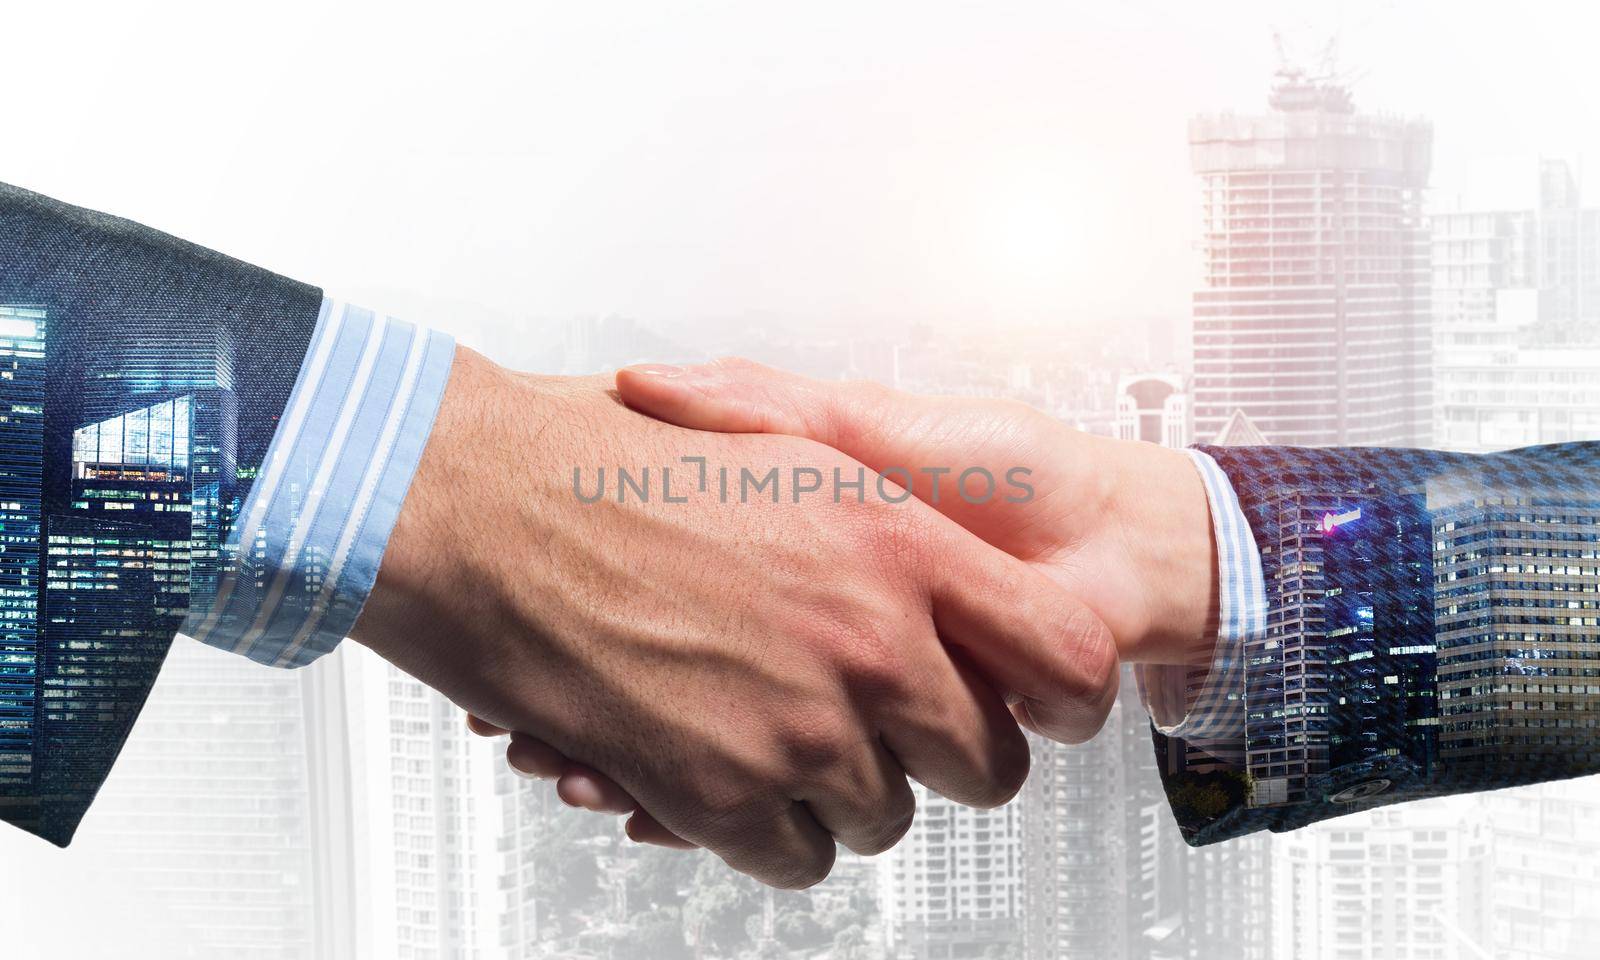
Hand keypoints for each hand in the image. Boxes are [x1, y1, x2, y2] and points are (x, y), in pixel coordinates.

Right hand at [354, 348, 1117, 886]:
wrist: (479, 497)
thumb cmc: (616, 458)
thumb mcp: (785, 442)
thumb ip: (888, 513)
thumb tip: (958, 577)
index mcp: (900, 540)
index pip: (1061, 654)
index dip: (1060, 692)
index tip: (1034, 699)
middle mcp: (869, 637)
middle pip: (986, 764)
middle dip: (945, 757)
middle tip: (899, 730)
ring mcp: (800, 724)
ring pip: (886, 817)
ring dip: (844, 789)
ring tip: (783, 732)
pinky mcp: (722, 792)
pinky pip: (799, 857)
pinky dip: (770, 829)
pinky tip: (728, 767)